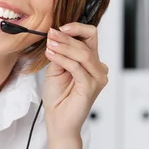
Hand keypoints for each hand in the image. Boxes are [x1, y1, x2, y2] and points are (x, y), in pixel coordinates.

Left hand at [42, 23, 108, 140]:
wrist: (58, 121)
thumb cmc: (58, 96)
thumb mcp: (56, 68)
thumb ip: (60, 52)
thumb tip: (55, 34)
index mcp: (92, 62)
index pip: (90, 36)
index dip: (76, 28)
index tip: (58, 28)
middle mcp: (98, 69)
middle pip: (89, 41)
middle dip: (68, 36)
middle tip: (51, 33)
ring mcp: (97, 79)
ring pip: (83, 53)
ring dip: (64, 46)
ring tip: (49, 44)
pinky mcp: (91, 87)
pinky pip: (77, 68)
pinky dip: (63, 59)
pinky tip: (51, 55)